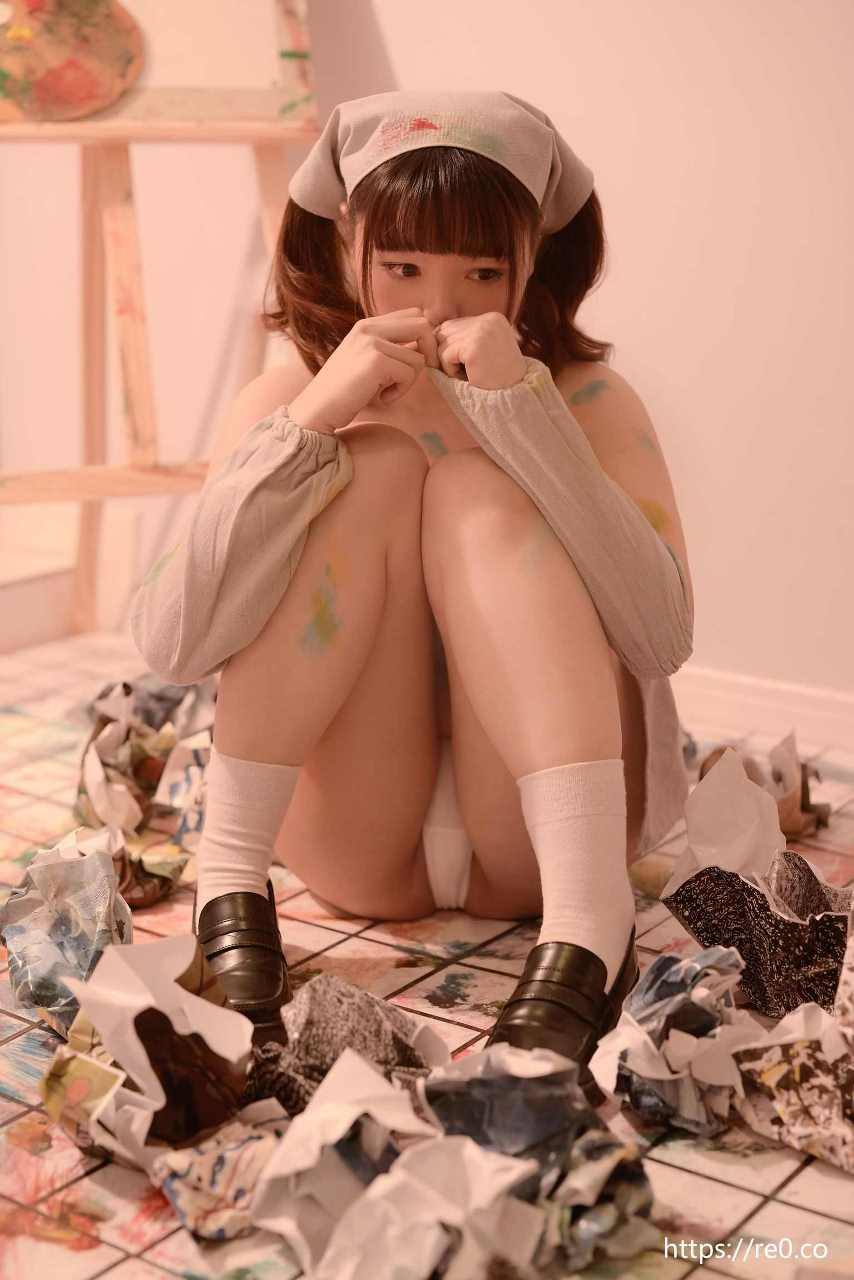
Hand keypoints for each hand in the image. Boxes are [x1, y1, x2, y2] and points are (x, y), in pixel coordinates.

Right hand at [287, 308, 440, 433]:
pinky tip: (383, 398)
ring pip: (418, 357)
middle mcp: (369, 328)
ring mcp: (371, 343)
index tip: (419, 360)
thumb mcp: (367, 361)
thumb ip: (391, 349)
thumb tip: (424, 346)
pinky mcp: (375, 362)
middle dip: (429, 352)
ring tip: (386, 391)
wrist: (317, 409)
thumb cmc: (344, 391)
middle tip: (414, 375)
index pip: (414, 314)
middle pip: (423, 325)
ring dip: (408, 381)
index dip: (425, 337)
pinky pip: (409, 374)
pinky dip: (400, 391)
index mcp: (367, 325)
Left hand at [433, 313, 526, 389]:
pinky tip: (468, 376)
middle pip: (445, 331)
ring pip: (442, 343)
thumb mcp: (482, 349)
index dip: (452, 347)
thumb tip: (430, 333)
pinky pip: (445, 355)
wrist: (514, 396)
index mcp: (492, 318)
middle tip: (464, 370)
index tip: (466, 364)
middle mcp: (487, 320)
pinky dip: (450, 370)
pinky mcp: (473, 347)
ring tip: (469, 373)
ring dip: (449, 363)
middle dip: (447, 353)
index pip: (454, 325)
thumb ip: (463, 337)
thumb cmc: (496, 378)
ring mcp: (481, 331)